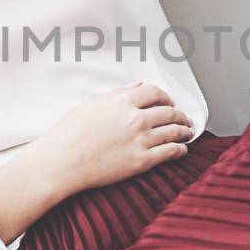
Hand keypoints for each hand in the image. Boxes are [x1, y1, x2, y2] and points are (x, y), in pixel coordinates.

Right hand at [34, 81, 193, 198]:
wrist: (61, 163)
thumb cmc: (69, 134)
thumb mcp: (91, 105)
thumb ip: (117, 94)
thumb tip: (137, 86)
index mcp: (122, 102)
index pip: (155, 92)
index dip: (165, 97)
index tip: (169, 102)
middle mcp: (135, 119)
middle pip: (169, 112)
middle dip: (180, 115)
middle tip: (184, 119)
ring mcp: (140, 140)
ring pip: (174, 131)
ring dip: (184, 131)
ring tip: (188, 132)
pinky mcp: (142, 161)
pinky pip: (171, 152)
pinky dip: (181, 149)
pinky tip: (182, 150)